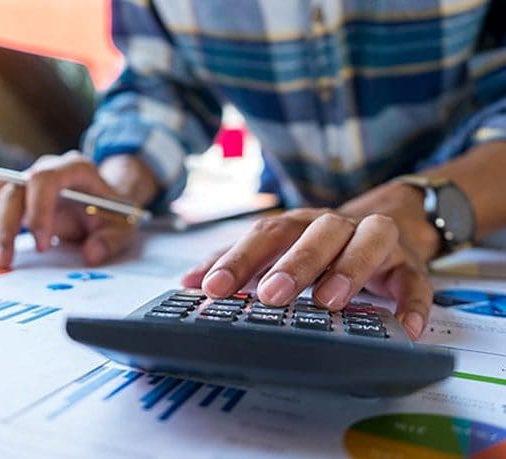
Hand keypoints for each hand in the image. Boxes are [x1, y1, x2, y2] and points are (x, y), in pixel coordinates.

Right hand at [0, 151, 141, 267]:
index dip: (38, 211)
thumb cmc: (112, 211)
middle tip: (5, 261)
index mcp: (75, 169)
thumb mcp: (123, 226)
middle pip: (11, 188)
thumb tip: (91, 254)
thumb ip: (111, 240)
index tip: (43, 245)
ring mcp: (26, 181)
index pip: (44, 178)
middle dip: (5, 227)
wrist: (105, 201)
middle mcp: (45, 170)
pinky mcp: (13, 197)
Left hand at [182, 185, 439, 339]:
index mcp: (300, 223)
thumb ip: (236, 262)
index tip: (212, 288)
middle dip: (294, 263)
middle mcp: (337, 226)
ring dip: (350, 269)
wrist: (388, 221)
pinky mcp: (410, 265)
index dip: (239, 259)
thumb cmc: (320, 244)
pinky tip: (402, 328)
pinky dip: (412, 303)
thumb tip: (186, 281)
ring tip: (330, 302)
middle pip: (316, 234)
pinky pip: (416, 281)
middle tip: (271, 294)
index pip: (267, 234)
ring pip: (369, 244)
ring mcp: (377, 241)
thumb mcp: (276, 248)